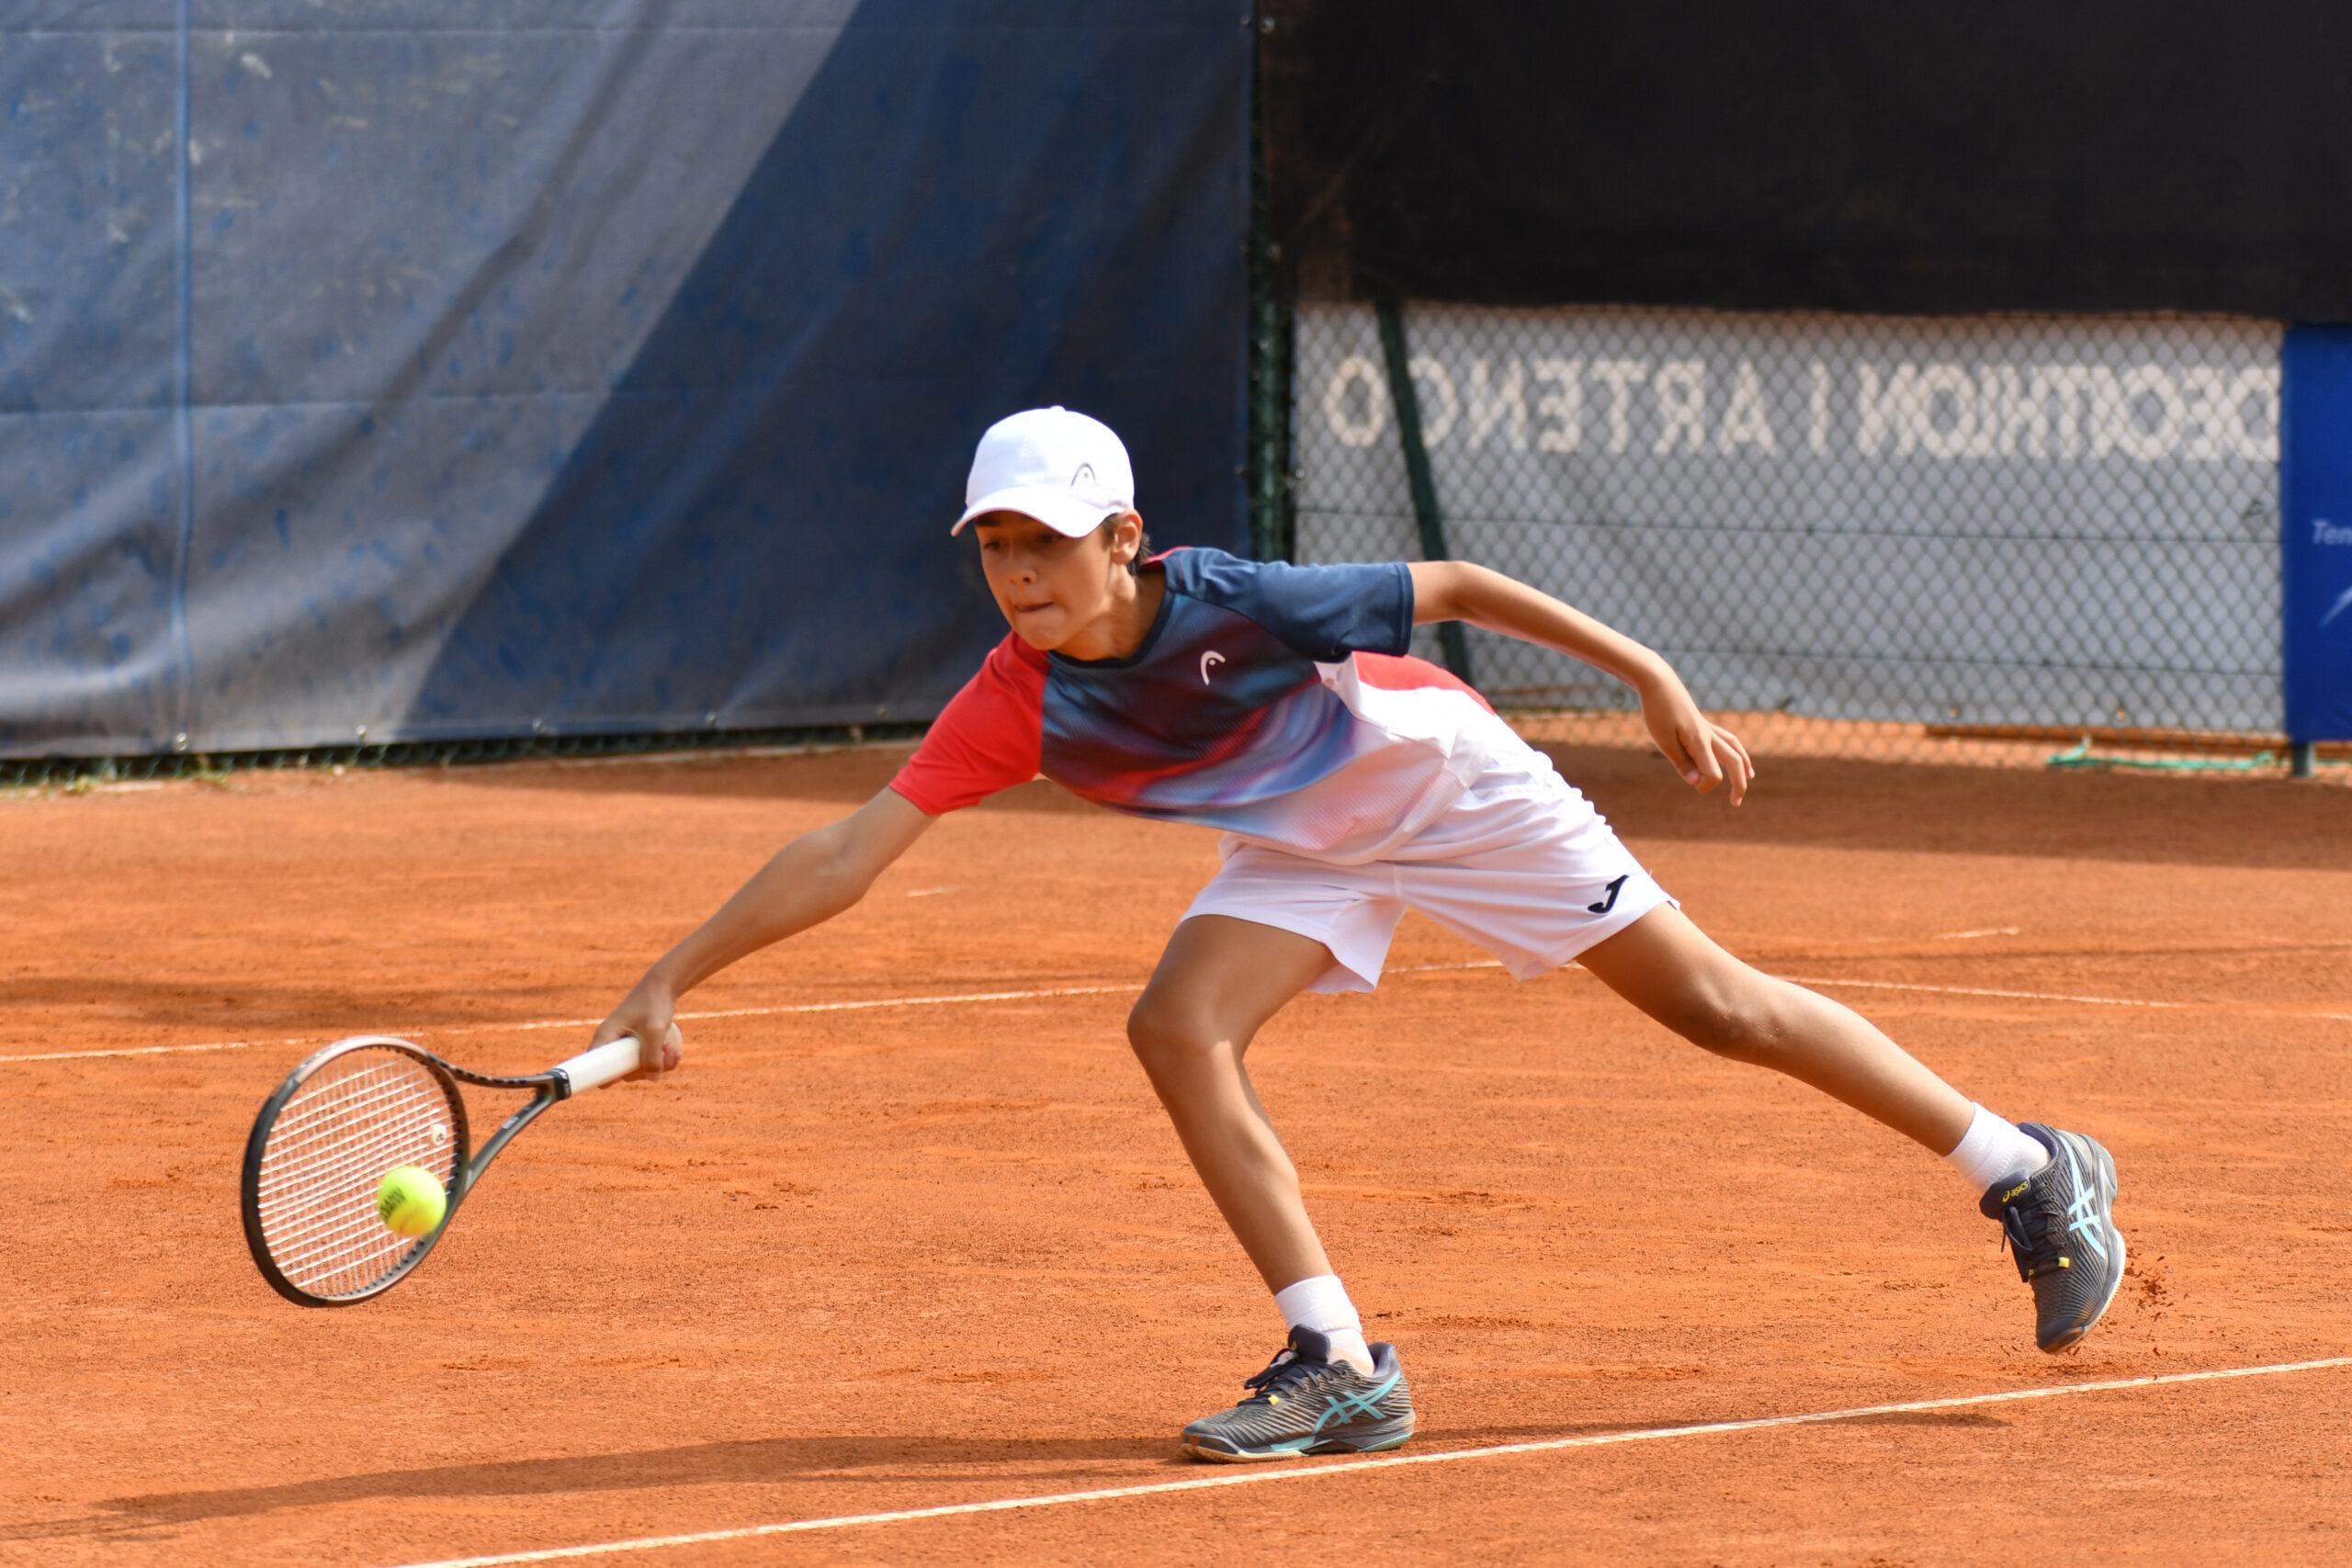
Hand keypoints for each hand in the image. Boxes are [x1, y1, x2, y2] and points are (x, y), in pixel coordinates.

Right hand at [591, 976, 684, 1080]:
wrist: (662, 986)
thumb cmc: (653, 1003)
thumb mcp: (654, 1030)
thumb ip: (653, 1055)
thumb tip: (652, 1079)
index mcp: (605, 1037)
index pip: (594, 1068)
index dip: (607, 1077)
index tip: (631, 1073)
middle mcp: (611, 1044)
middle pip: (623, 1073)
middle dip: (646, 1069)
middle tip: (664, 1053)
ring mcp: (624, 1046)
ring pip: (638, 1069)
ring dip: (659, 1065)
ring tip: (673, 1050)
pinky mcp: (637, 1046)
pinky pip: (647, 1062)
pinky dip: (661, 1060)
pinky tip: (674, 1051)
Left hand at [1637, 670, 1754, 804]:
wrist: (1658, 682)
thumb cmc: (1658, 711)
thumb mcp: (1664, 740)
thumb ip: (1681, 762)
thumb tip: (1697, 783)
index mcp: (1700, 741)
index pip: (1713, 773)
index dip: (1706, 785)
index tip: (1693, 787)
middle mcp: (1709, 735)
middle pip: (1733, 761)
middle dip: (1738, 784)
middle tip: (1736, 804)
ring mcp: (1708, 728)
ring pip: (1735, 748)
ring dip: (1743, 765)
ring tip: (1750, 778)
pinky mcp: (1703, 724)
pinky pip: (1727, 739)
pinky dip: (1735, 750)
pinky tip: (1732, 755)